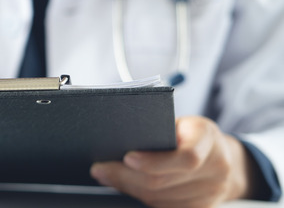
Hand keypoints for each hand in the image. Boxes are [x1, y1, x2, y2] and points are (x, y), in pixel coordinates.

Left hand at [90, 116, 258, 206]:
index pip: (186, 156)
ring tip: (108, 177)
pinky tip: (126, 188)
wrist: (222, 157)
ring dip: (130, 189)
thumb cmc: (190, 134)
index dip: (154, 161)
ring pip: (161, 199)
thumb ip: (156, 130)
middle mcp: (216, 168)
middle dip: (126, 177)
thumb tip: (115, 143)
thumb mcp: (179, 122)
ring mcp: (212, 192)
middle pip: (164, 182)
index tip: (127, 157)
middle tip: (99, 169)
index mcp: (209, 138)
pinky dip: (142, 199)